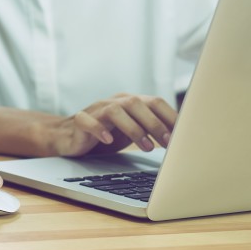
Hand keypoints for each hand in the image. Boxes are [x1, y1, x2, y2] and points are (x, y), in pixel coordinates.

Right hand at [45, 93, 177, 157]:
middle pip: (137, 103)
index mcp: (129, 103)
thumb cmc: (103, 136)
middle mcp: (113, 102)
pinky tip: (108, 140)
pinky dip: (99, 129)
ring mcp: (95, 110)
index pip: (154, 102)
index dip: (170, 116)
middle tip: (168, 142)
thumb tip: (178, 141)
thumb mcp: (130, 133)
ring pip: (115, 110)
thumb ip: (149, 131)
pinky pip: (87, 120)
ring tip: (146, 147)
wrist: (66, 137)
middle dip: (155, 123)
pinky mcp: (78, 121)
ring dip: (134, 128)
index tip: (183, 134)